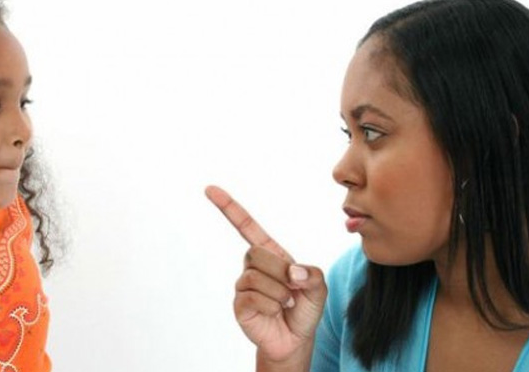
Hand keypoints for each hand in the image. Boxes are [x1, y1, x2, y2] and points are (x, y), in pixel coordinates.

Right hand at [205, 185, 327, 362]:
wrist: (296, 339)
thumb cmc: (304, 309)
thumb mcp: (318, 286)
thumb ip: (312, 273)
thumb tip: (291, 272)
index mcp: (270, 253)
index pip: (246, 226)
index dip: (229, 207)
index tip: (210, 189)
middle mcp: (253, 266)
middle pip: (255, 252)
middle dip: (280, 270)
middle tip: (293, 287)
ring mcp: (244, 285)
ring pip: (255, 276)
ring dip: (279, 292)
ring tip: (286, 304)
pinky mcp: (239, 304)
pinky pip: (253, 297)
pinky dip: (272, 306)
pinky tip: (275, 313)